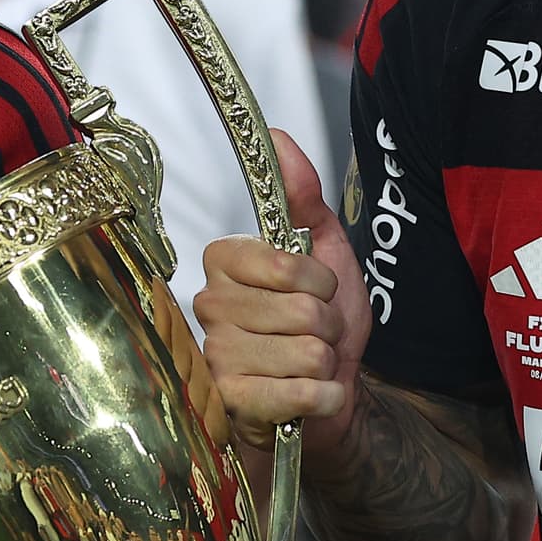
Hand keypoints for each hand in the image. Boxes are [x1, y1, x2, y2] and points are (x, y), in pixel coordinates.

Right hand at [192, 133, 367, 434]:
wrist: (332, 392)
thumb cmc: (323, 322)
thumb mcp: (324, 250)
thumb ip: (302, 196)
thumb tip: (276, 137)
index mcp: (226, 263)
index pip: (281, 264)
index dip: (316, 280)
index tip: (315, 288)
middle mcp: (210, 306)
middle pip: (299, 311)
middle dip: (327, 324)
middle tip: (315, 332)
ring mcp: (215, 357)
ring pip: (303, 353)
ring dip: (325, 363)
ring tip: (310, 364)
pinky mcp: (228, 403)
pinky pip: (296, 394)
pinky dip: (321, 396)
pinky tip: (312, 396)